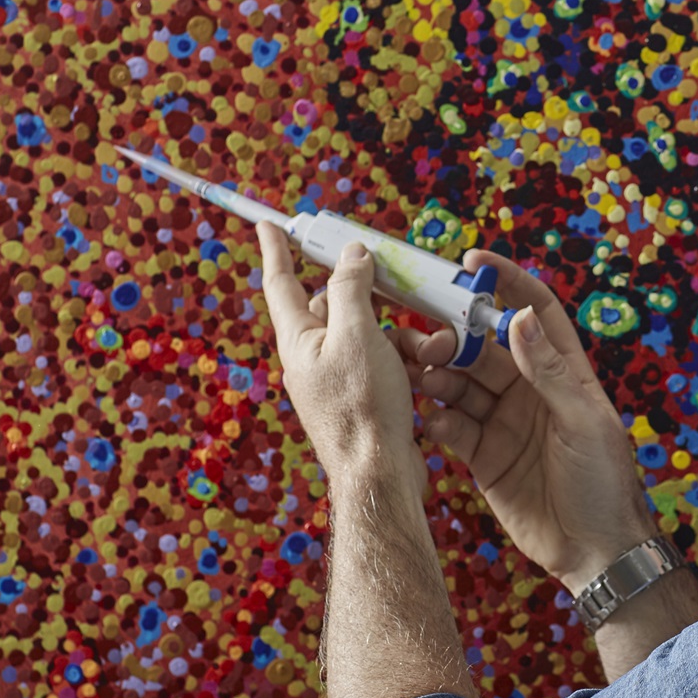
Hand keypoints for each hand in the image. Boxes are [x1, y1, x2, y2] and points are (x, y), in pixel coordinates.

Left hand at [257, 223, 423, 491]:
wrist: (379, 473)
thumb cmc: (363, 404)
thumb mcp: (358, 333)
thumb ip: (351, 288)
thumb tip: (350, 254)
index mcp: (300, 339)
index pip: (281, 283)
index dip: (277, 250)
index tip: (269, 224)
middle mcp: (312, 358)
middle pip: (335, 306)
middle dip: (370, 296)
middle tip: (395, 283)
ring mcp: (336, 380)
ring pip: (368, 335)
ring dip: (400, 333)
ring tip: (428, 348)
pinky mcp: (361, 399)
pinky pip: (382, 362)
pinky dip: (404, 358)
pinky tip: (426, 369)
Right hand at [396, 249, 658, 592]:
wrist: (593, 550)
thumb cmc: (604, 482)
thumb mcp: (583, 423)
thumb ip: (549, 373)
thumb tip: (519, 316)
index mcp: (563, 373)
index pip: (533, 311)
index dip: (506, 282)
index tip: (471, 261)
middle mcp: (530, 391)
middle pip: (484, 347)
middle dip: (455, 336)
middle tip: (428, 340)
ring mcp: (504, 422)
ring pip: (461, 384)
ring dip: (439, 376)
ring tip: (419, 376)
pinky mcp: (483, 456)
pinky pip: (453, 426)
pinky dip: (439, 417)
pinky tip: (432, 417)